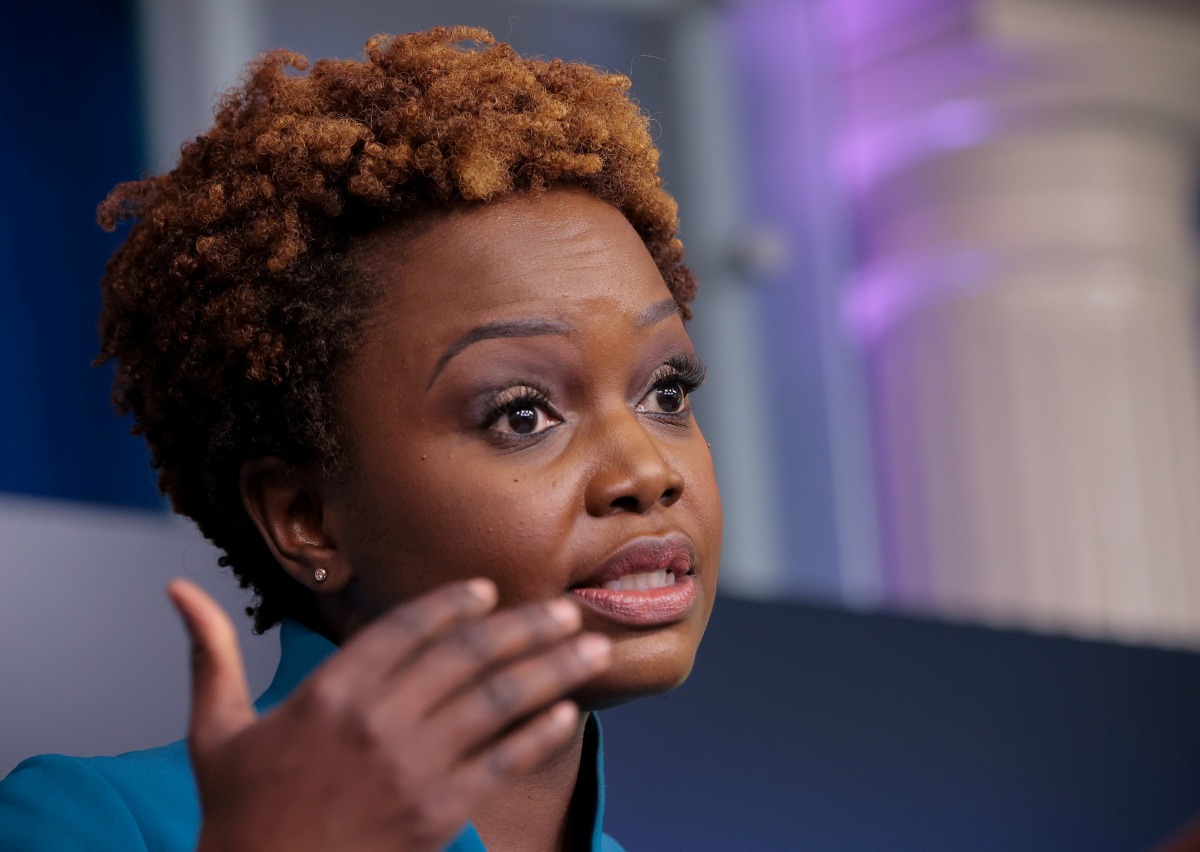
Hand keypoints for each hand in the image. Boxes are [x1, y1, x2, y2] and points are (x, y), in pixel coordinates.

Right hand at [167, 578, 610, 851]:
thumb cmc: (237, 816)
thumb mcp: (214, 732)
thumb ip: (211, 656)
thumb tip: (176, 591)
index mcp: (328, 694)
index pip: (403, 629)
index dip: (450, 605)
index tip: (486, 589)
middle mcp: (378, 722)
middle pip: (467, 658)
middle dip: (525, 628)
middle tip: (568, 609)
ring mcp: (413, 769)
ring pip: (497, 704)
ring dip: (551, 671)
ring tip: (591, 649)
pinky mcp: (438, 814)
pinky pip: (502, 764)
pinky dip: (538, 736)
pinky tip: (567, 714)